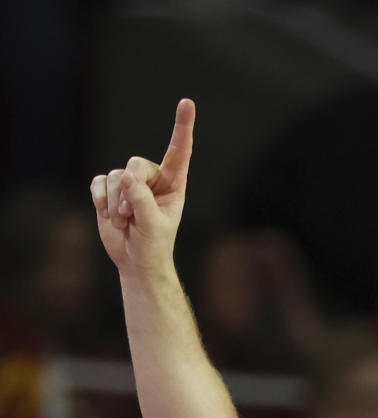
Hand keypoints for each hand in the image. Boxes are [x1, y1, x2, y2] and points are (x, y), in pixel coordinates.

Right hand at [90, 99, 195, 275]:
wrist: (135, 261)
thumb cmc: (153, 245)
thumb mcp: (153, 226)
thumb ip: (142, 201)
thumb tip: (126, 178)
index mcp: (173, 184)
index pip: (179, 152)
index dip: (182, 127)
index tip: (187, 103)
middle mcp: (152, 179)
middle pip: (135, 164)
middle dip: (129, 190)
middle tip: (129, 214)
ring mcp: (129, 183)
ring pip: (115, 176)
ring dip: (114, 203)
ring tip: (123, 222)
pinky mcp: (109, 189)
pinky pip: (98, 183)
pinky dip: (100, 201)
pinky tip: (109, 216)